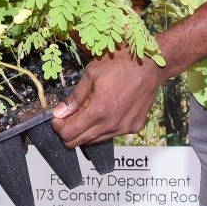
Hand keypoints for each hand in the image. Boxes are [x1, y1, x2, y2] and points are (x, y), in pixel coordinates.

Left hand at [50, 49, 167, 147]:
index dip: (58, 127)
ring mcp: (124, 128)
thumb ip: (75, 97)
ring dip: (85, 130)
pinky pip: (110, 134)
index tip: (57, 117)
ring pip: (95, 141)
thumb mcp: (91, 74)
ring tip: (85, 111)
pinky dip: (101, 128)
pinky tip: (103, 111)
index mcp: (99, 111)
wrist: (150, 64)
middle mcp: (112, 125)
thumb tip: (59, 113)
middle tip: (67, 115)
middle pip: (80, 142)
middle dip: (68, 131)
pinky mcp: (133, 127)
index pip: (69, 134)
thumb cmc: (120, 63)